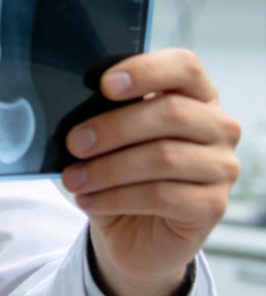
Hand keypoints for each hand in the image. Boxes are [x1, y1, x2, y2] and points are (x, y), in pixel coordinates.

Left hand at [61, 48, 239, 295]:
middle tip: (74, 142)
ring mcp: (221, 167)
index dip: (145, 71)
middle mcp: (218, 126)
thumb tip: (76, 107)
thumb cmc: (124, 166)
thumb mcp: (114, 134)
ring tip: (73, 178)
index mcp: (196, 94)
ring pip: (163, 157)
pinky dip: (116, 197)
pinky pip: (161, 196)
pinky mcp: (213, 205)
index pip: (184, 66)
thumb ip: (108, 111)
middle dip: (113, 127)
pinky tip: (90, 199)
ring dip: (107, 168)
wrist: (135, 229)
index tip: (104, 85)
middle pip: (171, 113)